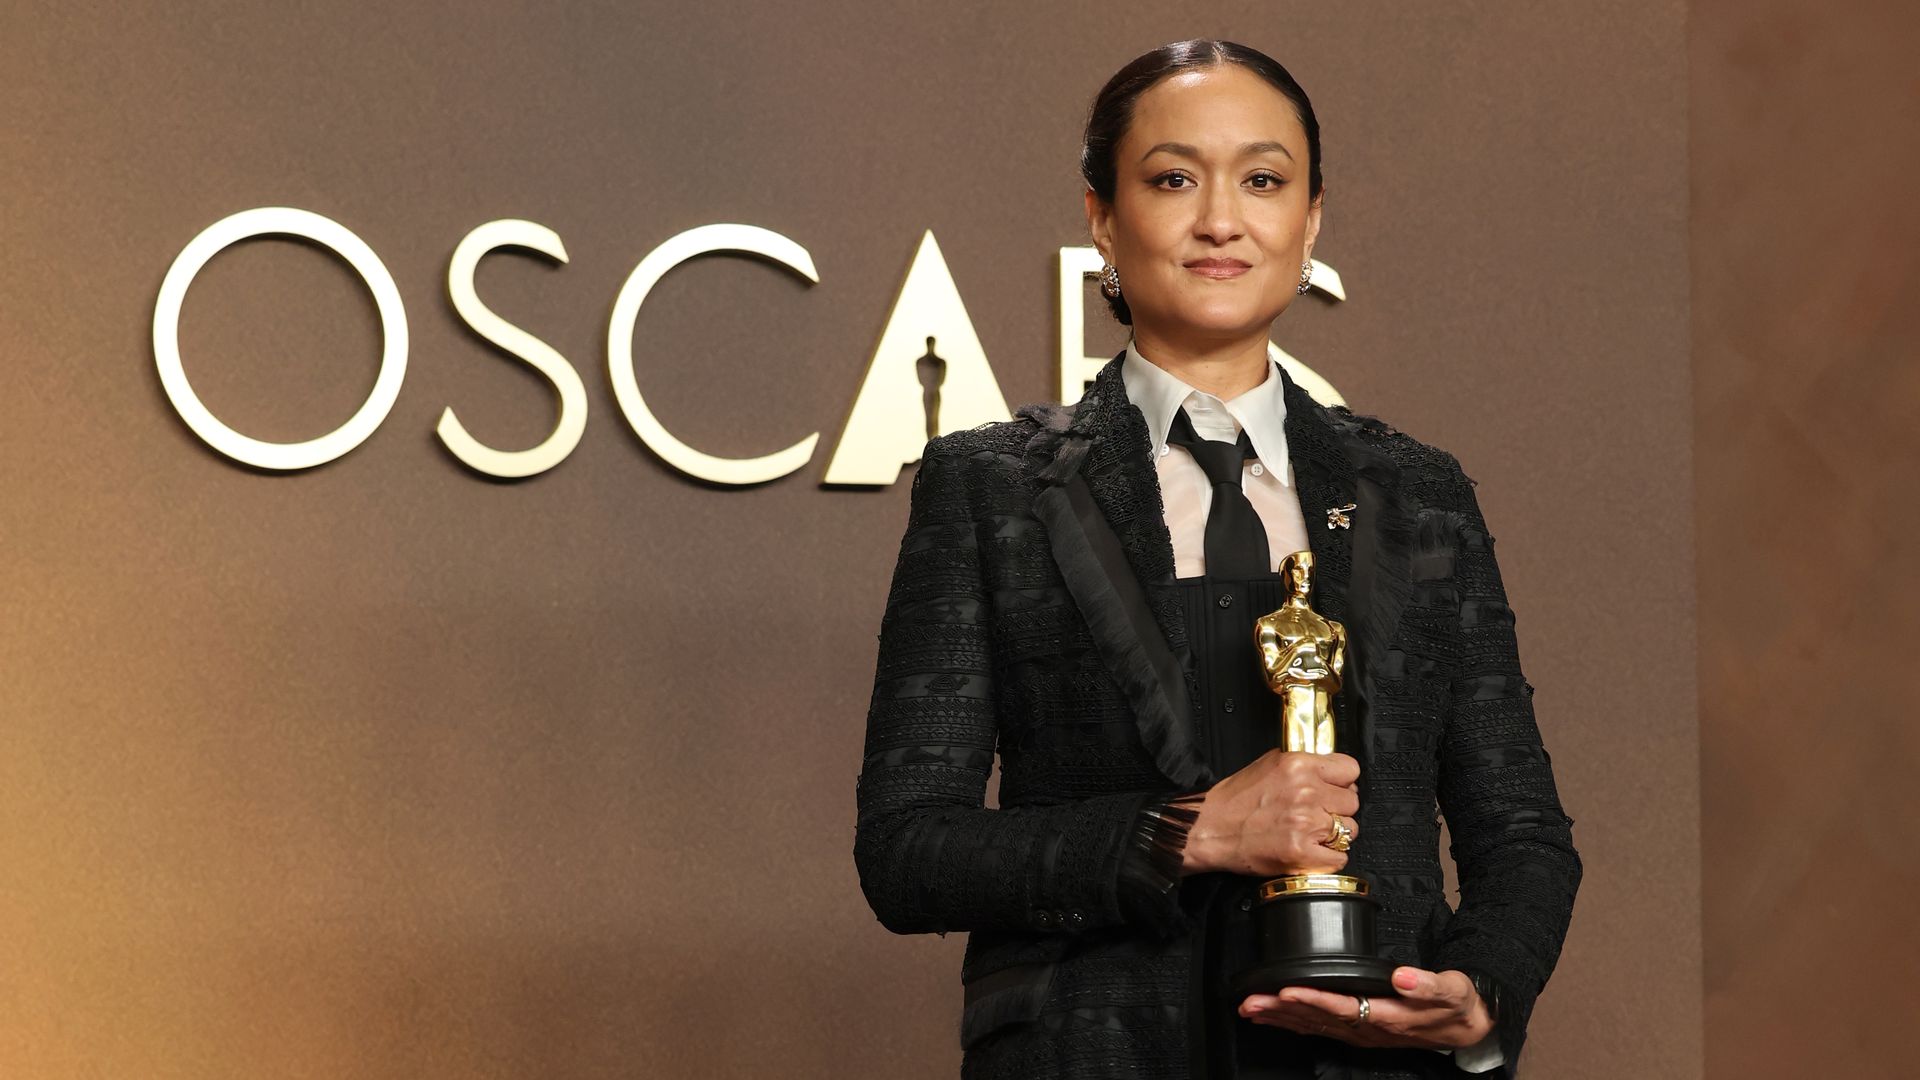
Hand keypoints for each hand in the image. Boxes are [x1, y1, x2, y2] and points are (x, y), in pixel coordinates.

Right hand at [1181, 749, 1359, 876]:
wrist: (1209, 829)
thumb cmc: (1235, 800)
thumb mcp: (1269, 764)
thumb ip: (1303, 764)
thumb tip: (1330, 769)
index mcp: (1298, 765)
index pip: (1350, 769)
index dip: (1343, 781)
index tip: (1334, 788)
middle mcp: (1306, 792)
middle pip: (1352, 801)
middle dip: (1337, 809)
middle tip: (1316, 813)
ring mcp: (1306, 824)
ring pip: (1350, 830)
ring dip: (1334, 834)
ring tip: (1310, 833)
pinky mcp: (1303, 853)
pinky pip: (1340, 857)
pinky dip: (1327, 858)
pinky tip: (1309, 850)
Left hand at [1237, 966, 1493, 1049]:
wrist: (1466, 1027)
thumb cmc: (1456, 1006)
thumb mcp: (1452, 991)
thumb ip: (1427, 986)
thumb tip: (1403, 977)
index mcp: (1388, 1017)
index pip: (1344, 1008)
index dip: (1314, 999)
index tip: (1287, 990)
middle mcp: (1369, 1029)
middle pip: (1319, 1019)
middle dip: (1283, 1010)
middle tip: (1251, 1002)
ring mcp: (1361, 1032)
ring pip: (1314, 1026)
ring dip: (1281, 1018)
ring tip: (1250, 1009)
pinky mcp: (1358, 1030)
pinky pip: (1319, 1028)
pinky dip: (1293, 1022)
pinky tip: (1273, 1016)